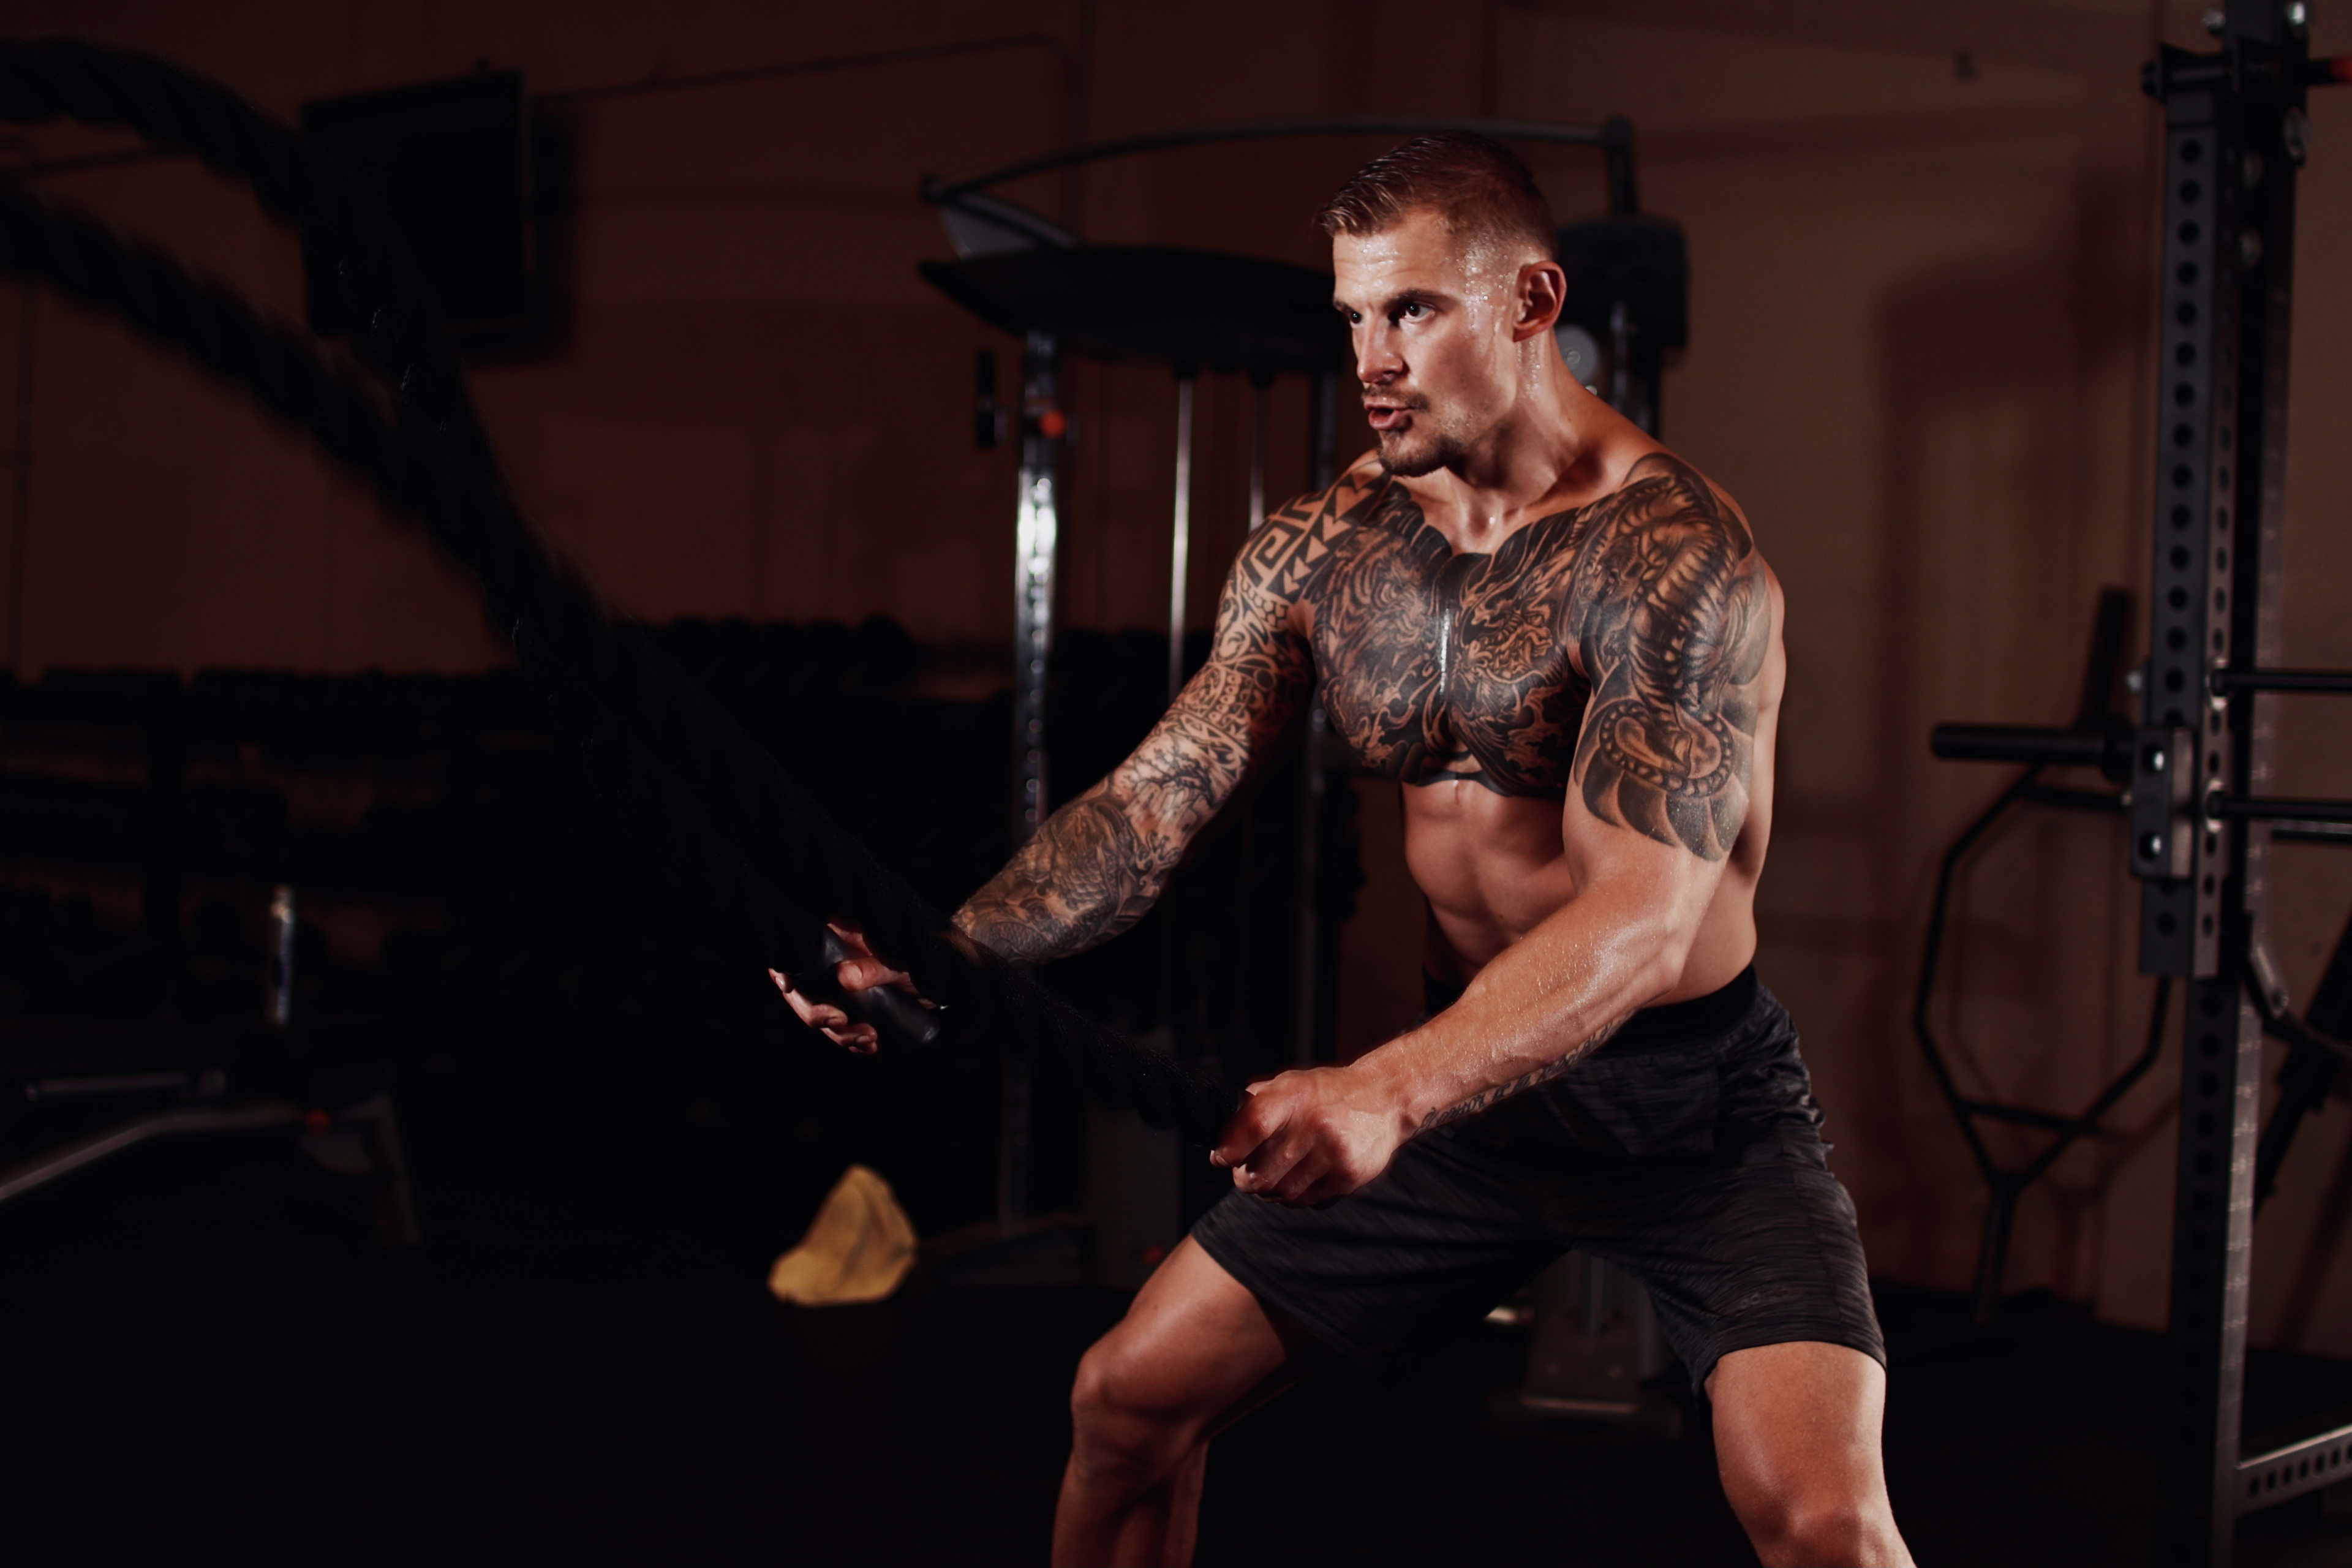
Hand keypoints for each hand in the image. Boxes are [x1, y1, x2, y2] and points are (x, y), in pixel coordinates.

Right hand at [769, 922, 917, 1054]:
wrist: (944, 983)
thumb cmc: (922, 961)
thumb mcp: (901, 963)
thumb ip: (874, 967)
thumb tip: (843, 976)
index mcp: (837, 941)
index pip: (797, 954)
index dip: (782, 970)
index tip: (787, 986)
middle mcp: (832, 965)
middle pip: (801, 992)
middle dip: (816, 1014)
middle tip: (842, 1023)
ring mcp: (839, 989)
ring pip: (819, 1016)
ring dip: (840, 1035)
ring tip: (870, 1039)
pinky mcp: (851, 1010)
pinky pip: (839, 1031)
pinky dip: (852, 1043)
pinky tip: (872, 1047)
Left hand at [1211, 1063, 1410, 1206]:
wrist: (1385, 1098)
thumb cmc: (1328, 1093)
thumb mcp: (1291, 1083)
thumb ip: (1256, 1103)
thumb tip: (1221, 1133)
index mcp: (1293, 1095)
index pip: (1251, 1127)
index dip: (1229, 1149)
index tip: (1222, 1158)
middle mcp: (1314, 1123)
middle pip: (1261, 1172)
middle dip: (1245, 1179)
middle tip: (1245, 1174)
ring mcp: (1333, 1152)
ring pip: (1283, 1192)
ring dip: (1269, 1192)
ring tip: (1272, 1178)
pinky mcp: (1349, 1175)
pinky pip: (1308, 1201)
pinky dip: (1295, 1198)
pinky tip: (1298, 1181)